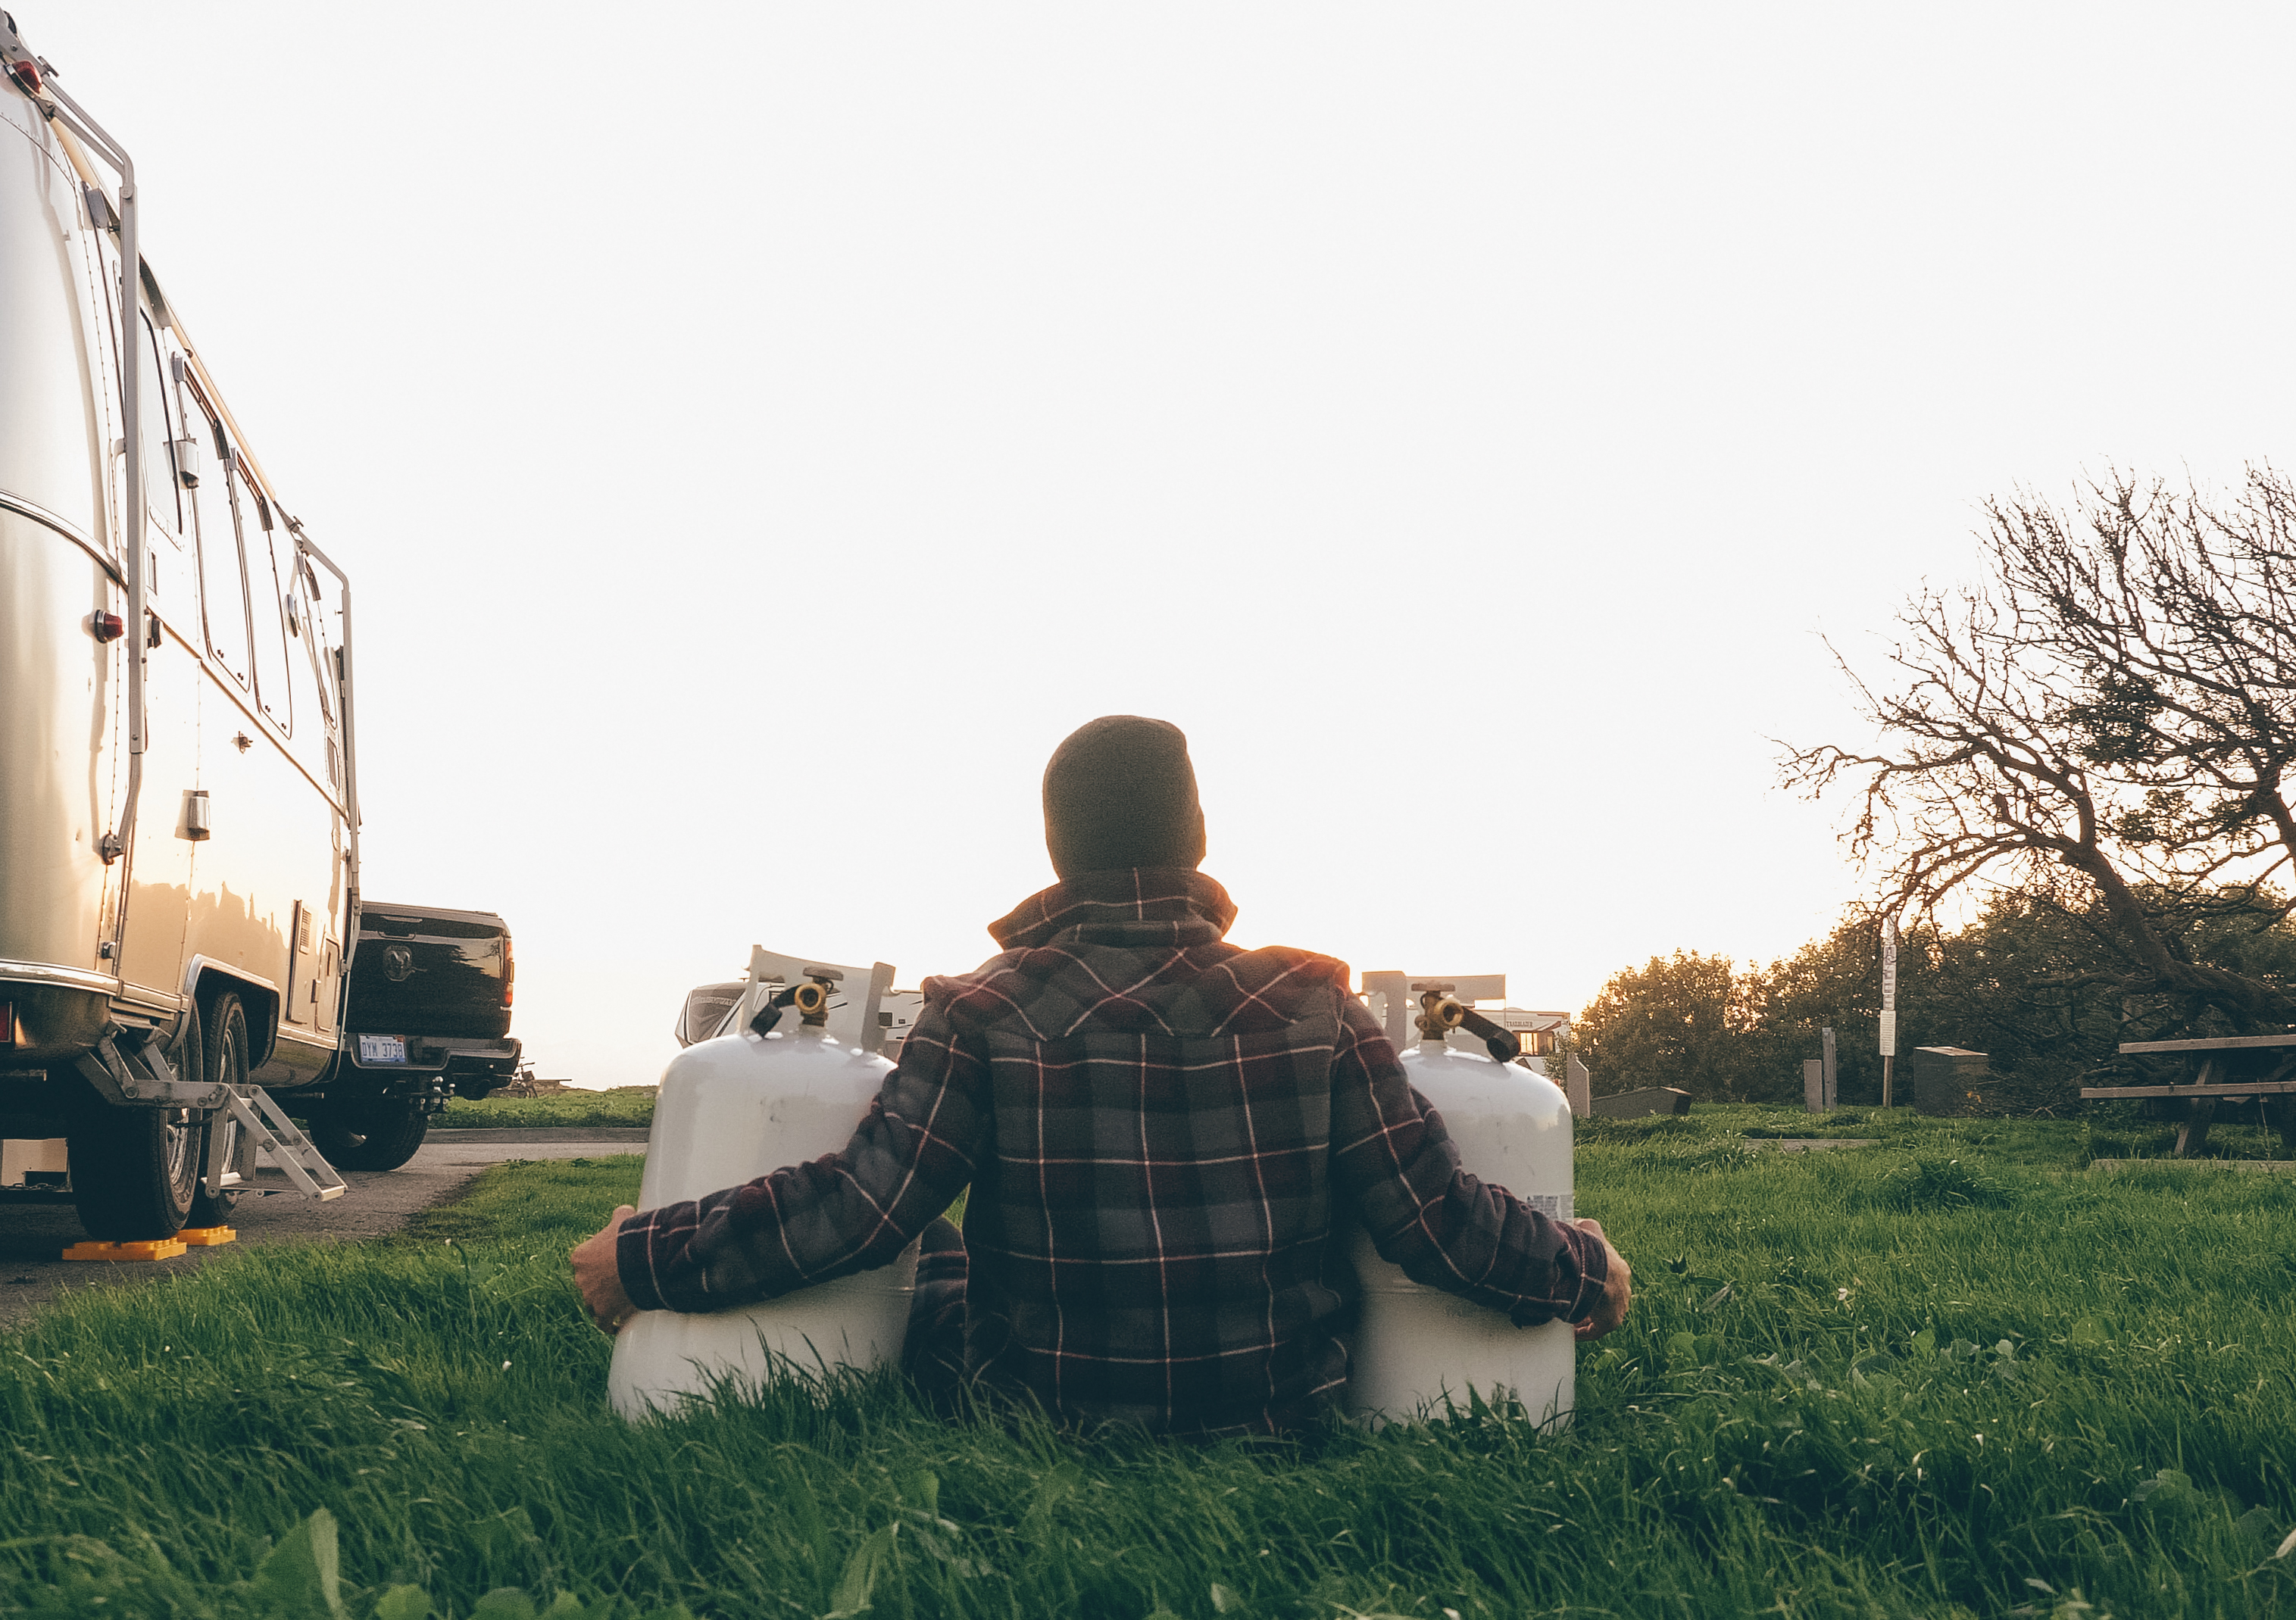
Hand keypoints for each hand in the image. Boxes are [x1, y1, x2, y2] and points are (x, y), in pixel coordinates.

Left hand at [571, 1205, 638, 1334]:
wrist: (638, 1261)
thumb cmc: (628, 1239)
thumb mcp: (622, 1220)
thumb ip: (618, 1216)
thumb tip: (623, 1211)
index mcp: (579, 1257)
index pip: (583, 1261)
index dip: (596, 1262)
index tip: (607, 1262)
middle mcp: (580, 1278)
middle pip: (587, 1283)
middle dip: (598, 1283)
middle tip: (616, 1280)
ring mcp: (590, 1297)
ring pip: (592, 1304)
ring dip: (602, 1303)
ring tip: (616, 1303)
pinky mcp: (603, 1311)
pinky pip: (603, 1322)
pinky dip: (609, 1324)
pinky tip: (615, 1326)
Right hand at [1571, 1217, 1630, 1341]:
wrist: (1598, 1271)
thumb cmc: (1593, 1252)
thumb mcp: (1591, 1231)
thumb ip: (1587, 1226)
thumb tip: (1578, 1222)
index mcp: (1619, 1270)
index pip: (1608, 1278)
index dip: (1594, 1282)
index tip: (1581, 1285)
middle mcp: (1622, 1290)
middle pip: (1605, 1298)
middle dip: (1590, 1301)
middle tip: (1574, 1301)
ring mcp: (1618, 1307)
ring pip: (1601, 1314)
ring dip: (1586, 1316)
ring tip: (1570, 1316)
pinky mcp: (1611, 1322)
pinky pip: (1596, 1330)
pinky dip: (1584, 1331)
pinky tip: (1573, 1331)